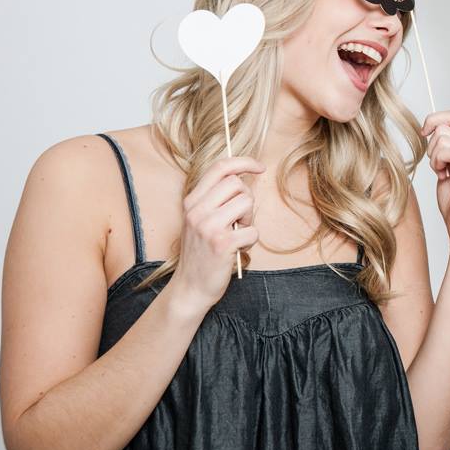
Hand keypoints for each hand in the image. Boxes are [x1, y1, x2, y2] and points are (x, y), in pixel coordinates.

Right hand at [170, 157, 262, 312]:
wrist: (190, 287)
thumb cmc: (201, 253)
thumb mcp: (200, 220)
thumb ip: (215, 199)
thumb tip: (243, 176)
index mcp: (191, 202)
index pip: (219, 167)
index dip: (243, 162)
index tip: (259, 167)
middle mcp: (197, 211)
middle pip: (237, 183)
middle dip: (247, 199)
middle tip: (240, 219)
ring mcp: (208, 226)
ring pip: (247, 203)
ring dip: (249, 219)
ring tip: (237, 233)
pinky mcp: (222, 244)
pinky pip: (252, 230)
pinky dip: (251, 240)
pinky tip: (239, 249)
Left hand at [422, 110, 449, 250]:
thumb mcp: (444, 168)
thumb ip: (442, 150)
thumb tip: (430, 132)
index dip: (434, 120)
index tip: (424, 135)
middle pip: (444, 127)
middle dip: (431, 147)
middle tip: (437, 167)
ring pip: (444, 138)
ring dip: (434, 157)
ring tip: (442, 173)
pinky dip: (440, 162)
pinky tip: (444, 176)